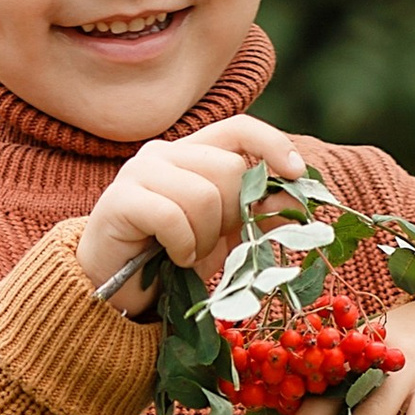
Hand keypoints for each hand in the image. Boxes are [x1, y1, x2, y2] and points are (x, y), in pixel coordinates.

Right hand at [75, 117, 308, 315]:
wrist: (116, 286)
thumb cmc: (171, 254)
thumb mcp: (225, 234)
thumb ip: (257, 214)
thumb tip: (298, 202)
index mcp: (192, 152)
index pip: (239, 128)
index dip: (273, 144)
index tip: (297, 174)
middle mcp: (165, 153)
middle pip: (228, 168)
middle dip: (233, 214)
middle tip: (215, 240)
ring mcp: (140, 172)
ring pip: (203, 195)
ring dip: (206, 236)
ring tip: (190, 251)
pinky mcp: (121, 199)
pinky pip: (173, 217)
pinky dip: (183, 245)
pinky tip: (174, 256)